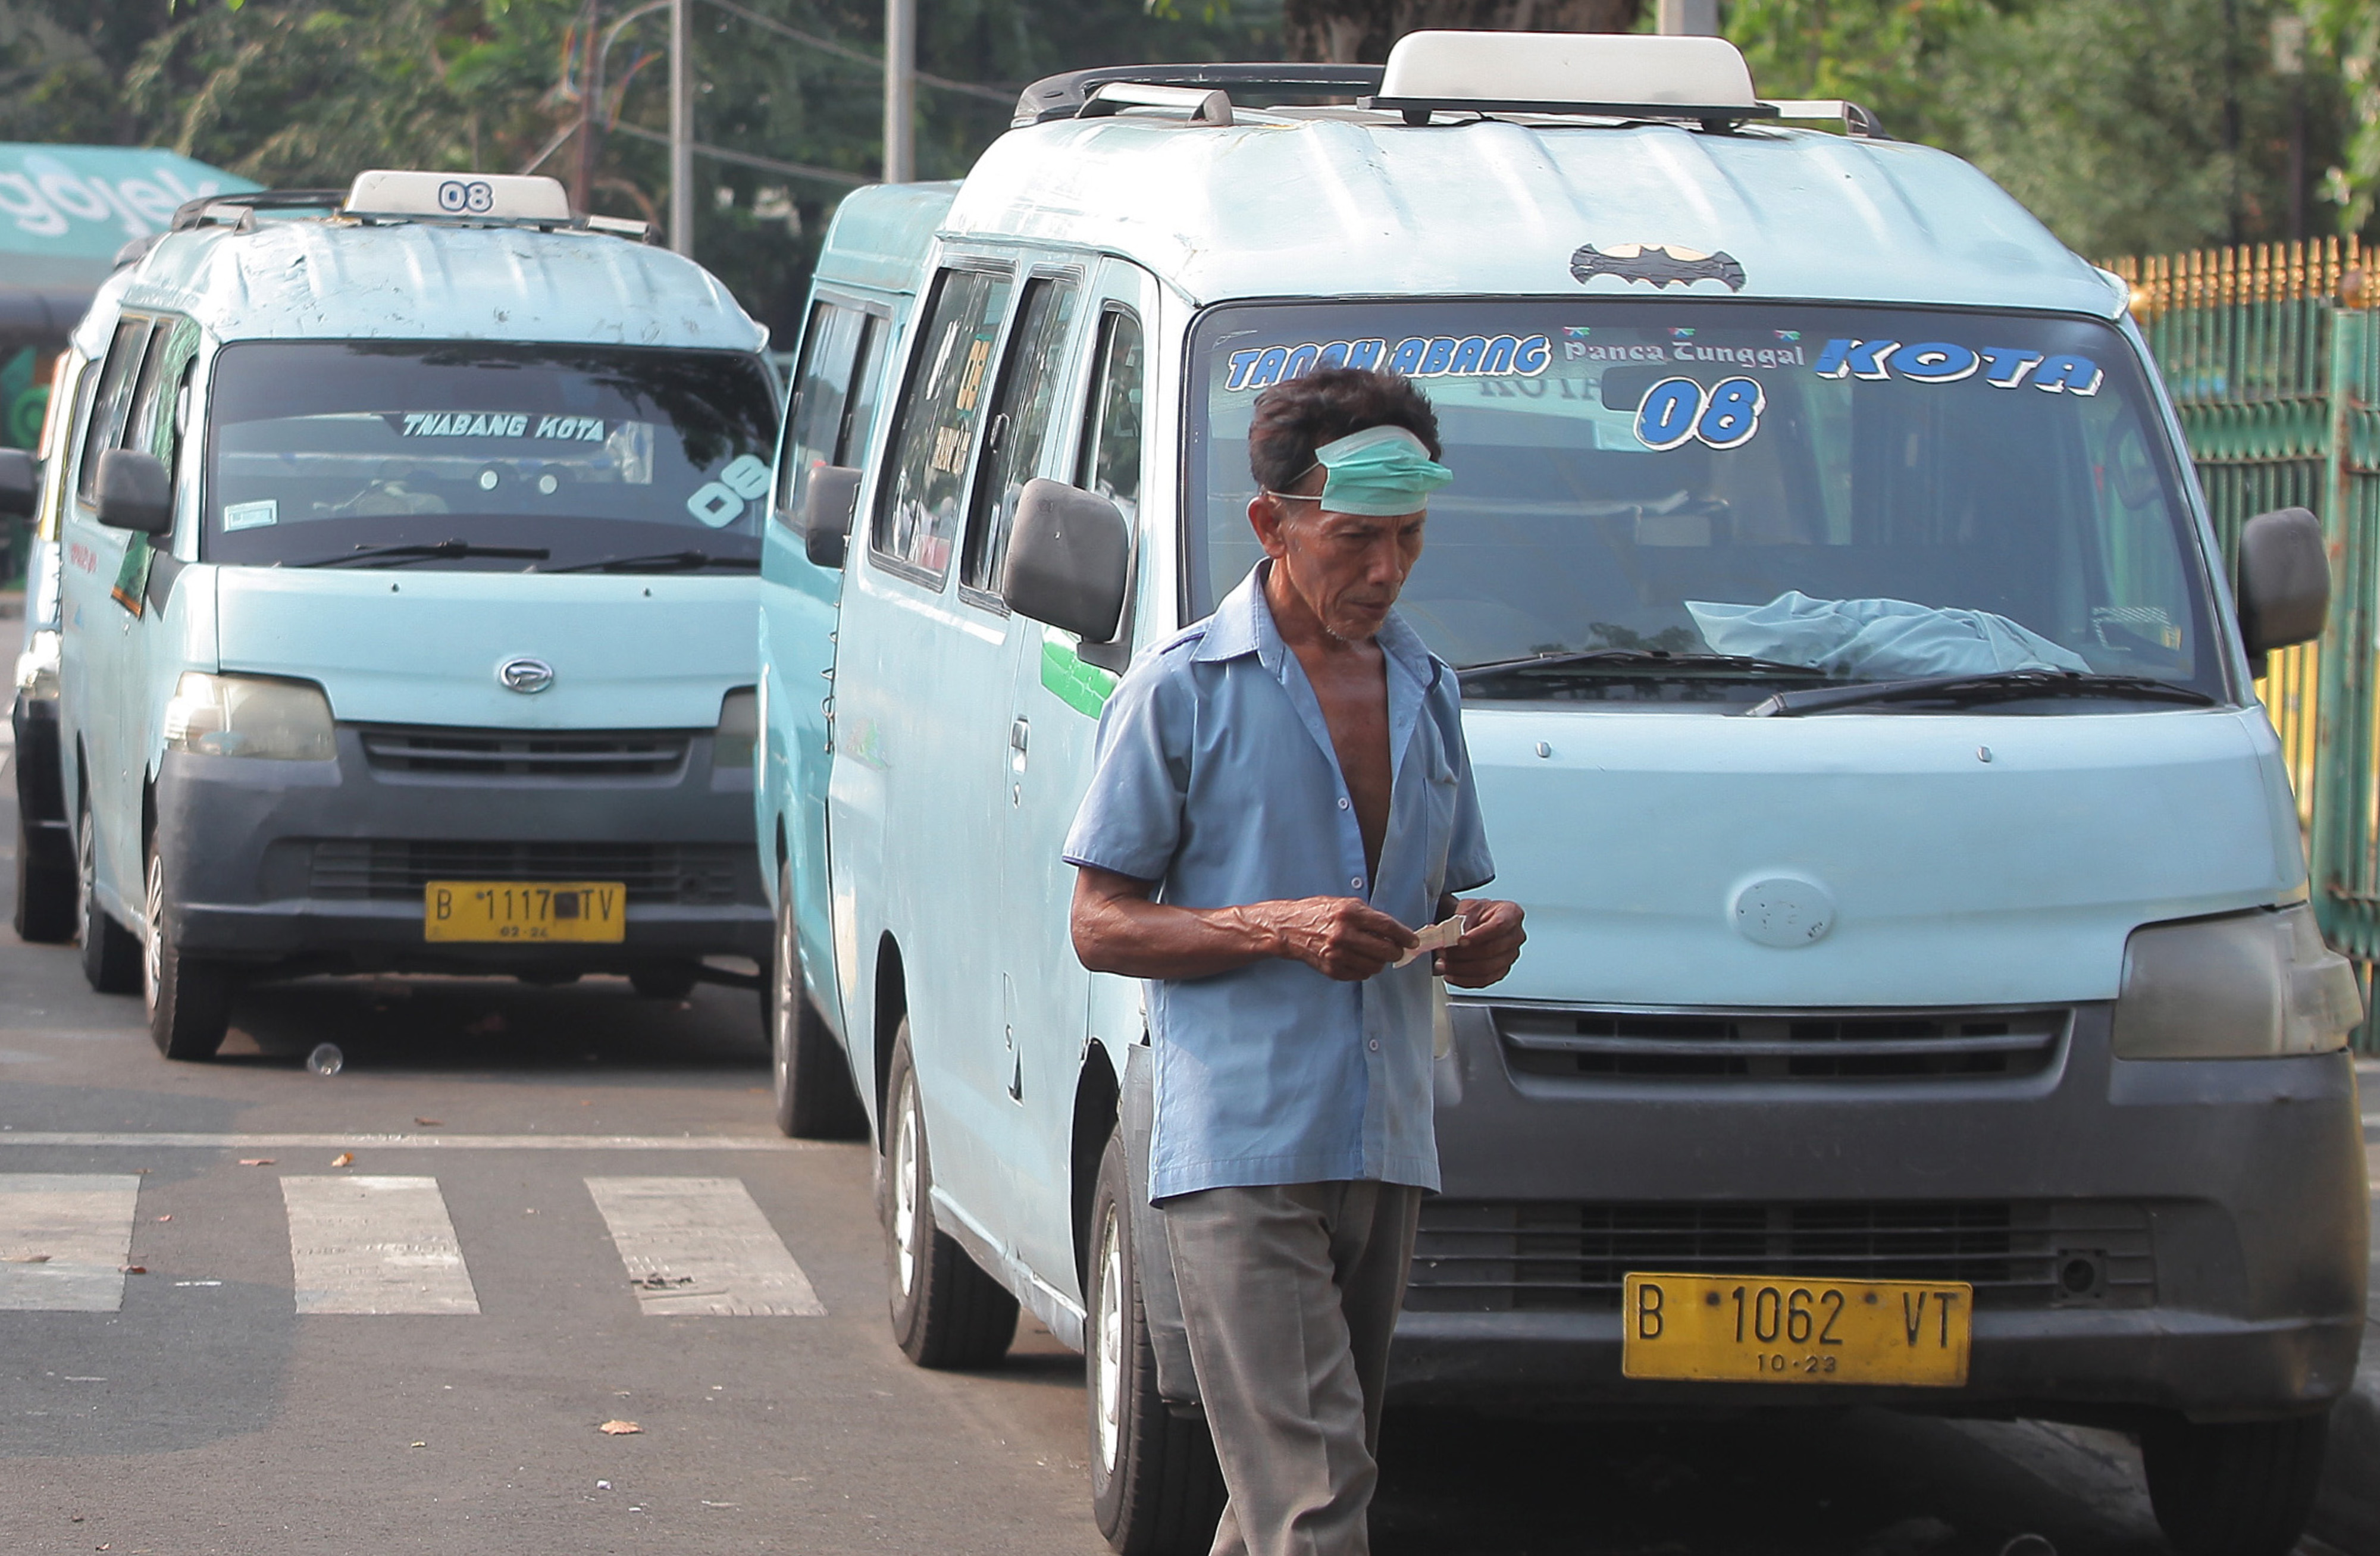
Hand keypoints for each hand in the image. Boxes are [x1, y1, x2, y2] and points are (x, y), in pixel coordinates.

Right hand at [1250, 896, 1419, 981]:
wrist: (1289, 929)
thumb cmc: (1318, 913)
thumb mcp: (1344, 904)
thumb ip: (1369, 916)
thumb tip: (1394, 931)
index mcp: (1349, 913)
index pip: (1387, 927)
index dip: (1405, 935)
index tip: (1412, 941)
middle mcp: (1343, 934)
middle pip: (1385, 950)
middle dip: (1396, 952)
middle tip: (1397, 950)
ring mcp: (1337, 954)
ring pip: (1376, 966)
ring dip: (1380, 961)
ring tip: (1374, 953)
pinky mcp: (1332, 969)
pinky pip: (1361, 975)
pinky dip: (1365, 969)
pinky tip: (1359, 960)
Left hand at [1437, 898, 1524, 987]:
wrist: (1478, 921)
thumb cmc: (1478, 912)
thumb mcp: (1468, 907)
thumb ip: (1460, 920)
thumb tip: (1449, 935)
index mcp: (1511, 914)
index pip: (1498, 927)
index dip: (1478, 935)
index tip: (1459, 940)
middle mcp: (1515, 936)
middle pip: (1490, 950)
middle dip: (1461, 953)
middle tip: (1443, 951)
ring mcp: (1510, 956)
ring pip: (1486, 968)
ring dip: (1460, 968)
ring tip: (1442, 964)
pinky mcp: (1501, 971)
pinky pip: (1483, 980)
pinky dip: (1464, 980)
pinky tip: (1450, 974)